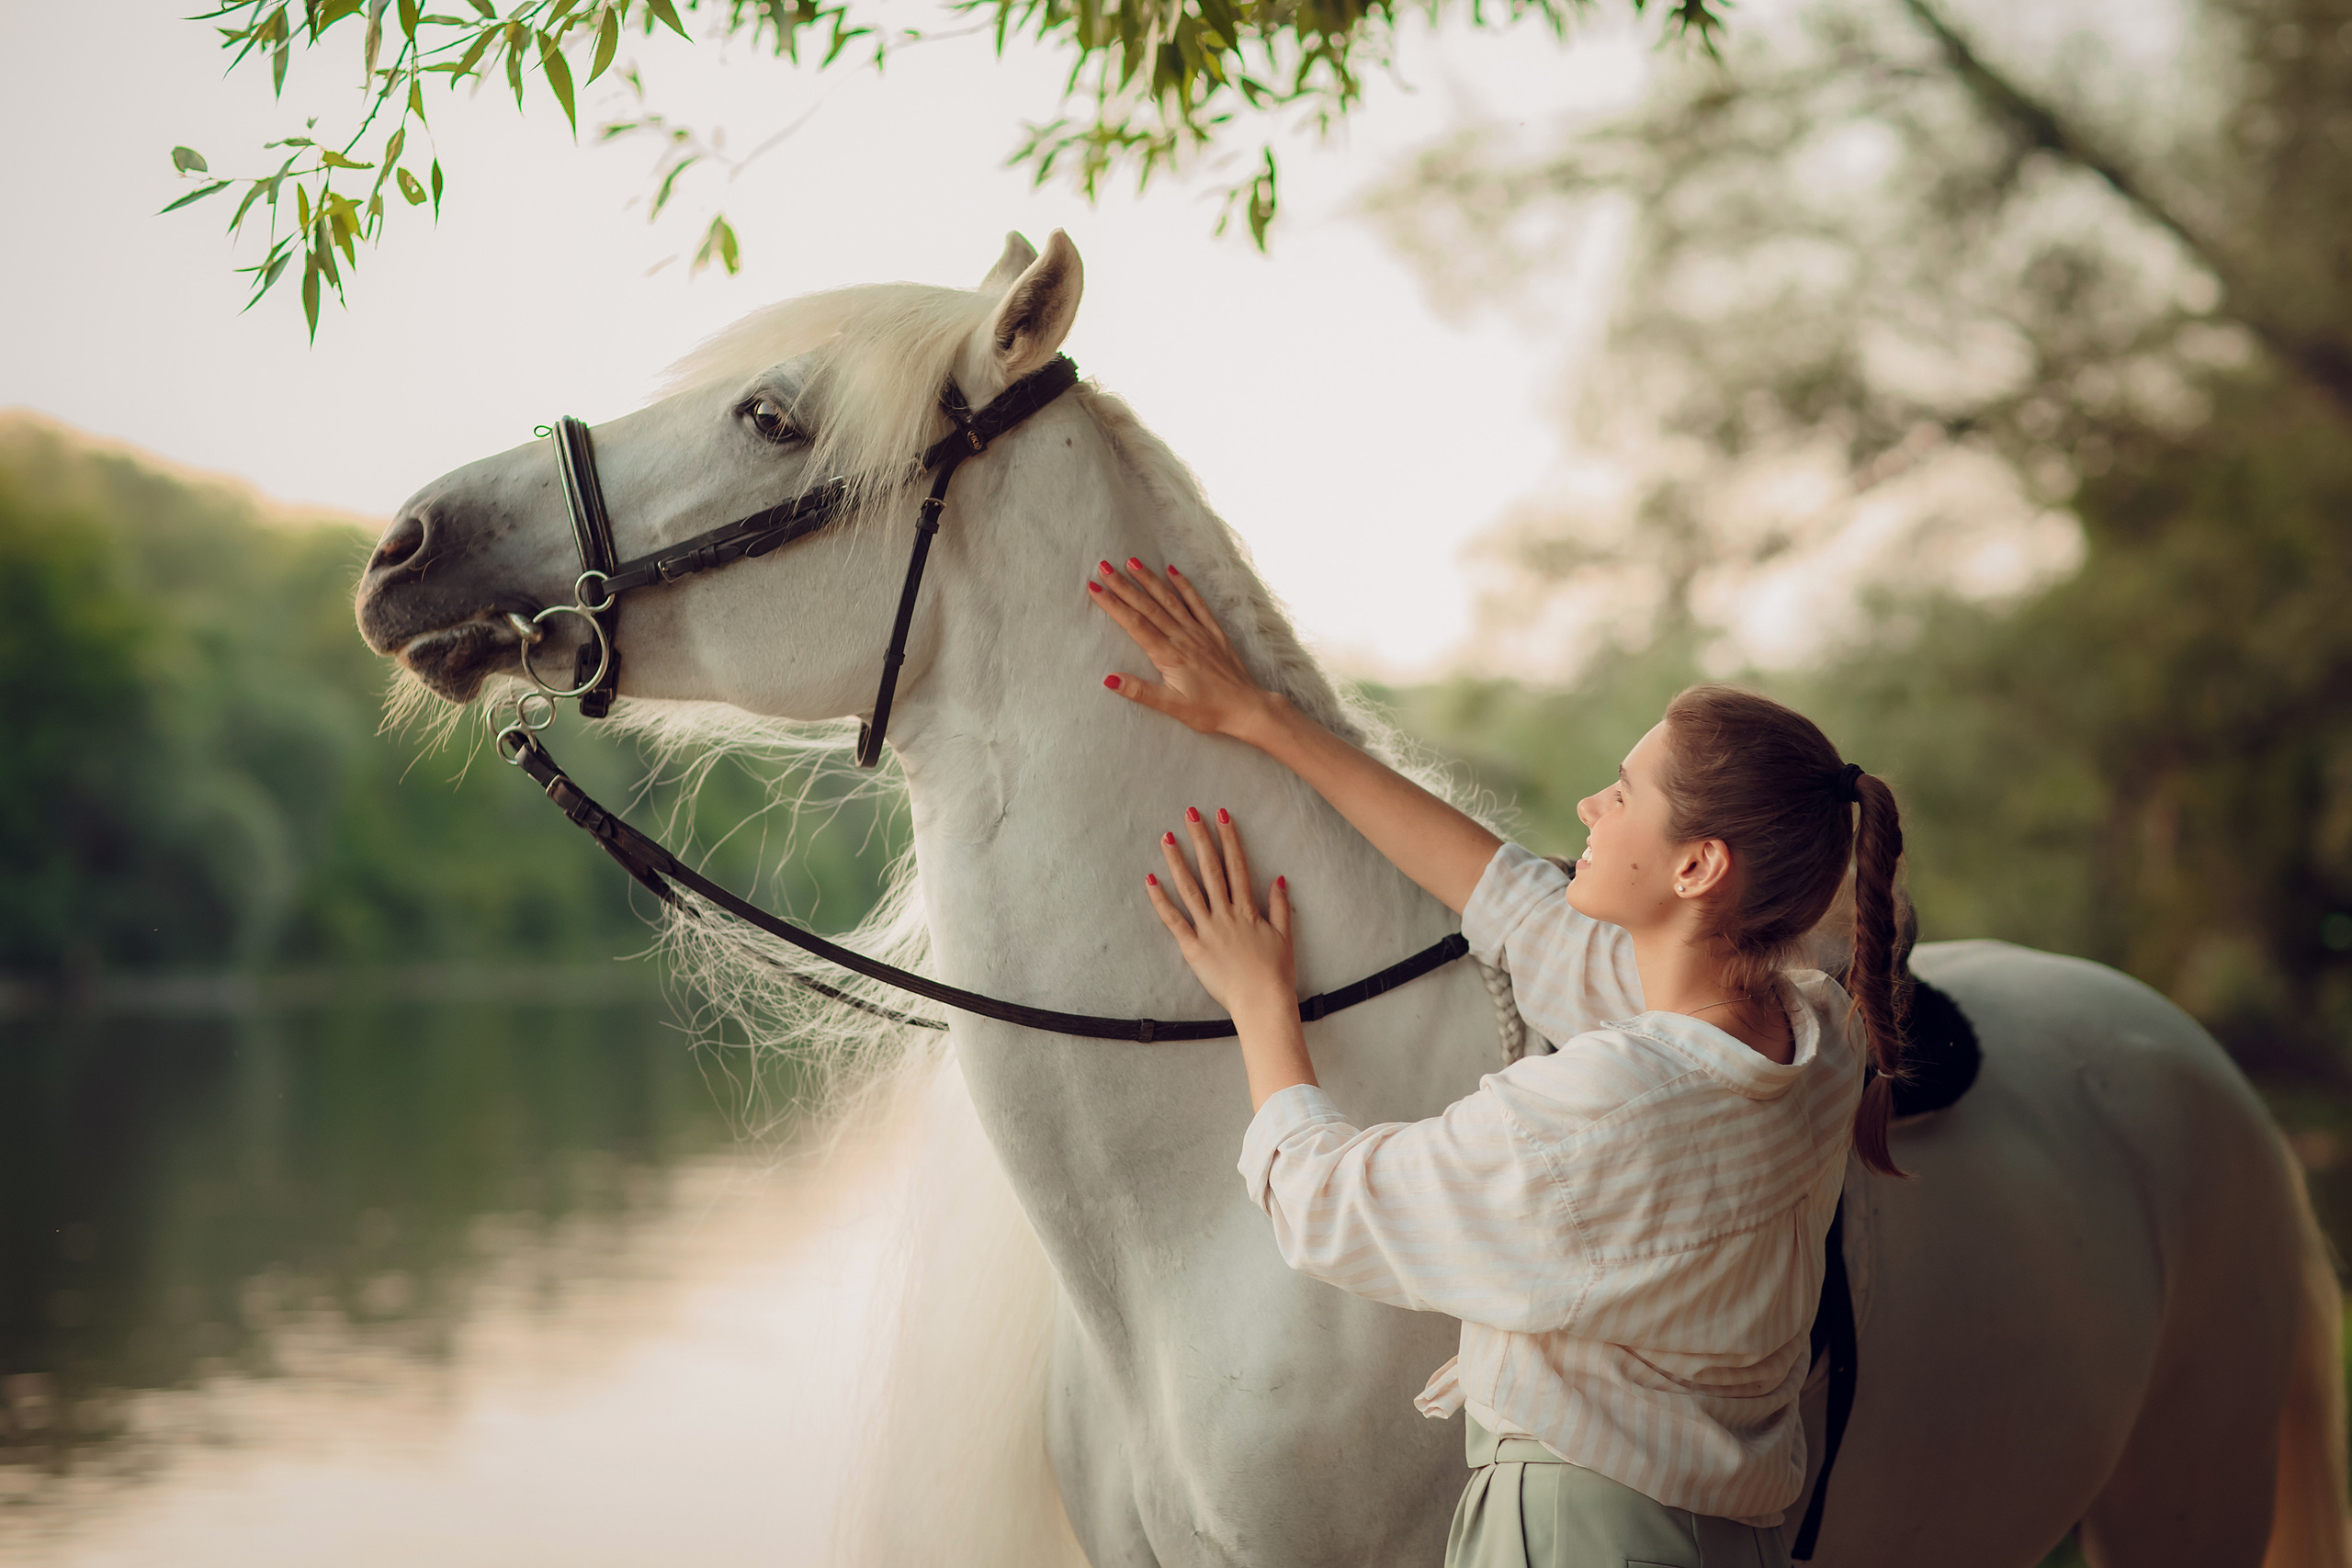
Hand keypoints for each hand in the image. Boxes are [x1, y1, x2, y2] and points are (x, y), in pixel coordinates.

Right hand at [1087, 558, 1277, 740]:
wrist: (1247, 708)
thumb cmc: (1209, 711)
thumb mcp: (1172, 707)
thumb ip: (1140, 691)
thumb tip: (1109, 679)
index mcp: (1169, 655)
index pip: (1135, 624)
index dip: (1113, 605)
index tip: (1095, 588)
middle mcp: (1183, 638)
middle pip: (1148, 607)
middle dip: (1124, 586)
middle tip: (1104, 567)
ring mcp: (1199, 632)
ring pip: (1170, 601)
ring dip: (1150, 580)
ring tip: (1132, 562)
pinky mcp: (1214, 632)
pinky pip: (1198, 604)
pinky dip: (1185, 587)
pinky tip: (1173, 572)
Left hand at [1145, 808, 1295, 1019]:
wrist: (1262, 1002)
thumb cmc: (1275, 973)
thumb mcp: (1285, 936)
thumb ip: (1281, 906)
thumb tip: (1279, 879)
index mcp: (1248, 909)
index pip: (1237, 866)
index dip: (1229, 838)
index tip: (1222, 816)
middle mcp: (1226, 914)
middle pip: (1211, 869)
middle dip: (1201, 839)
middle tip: (1190, 813)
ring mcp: (1208, 929)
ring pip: (1189, 888)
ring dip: (1177, 861)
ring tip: (1166, 837)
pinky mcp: (1193, 948)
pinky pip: (1173, 920)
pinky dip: (1160, 900)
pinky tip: (1150, 880)